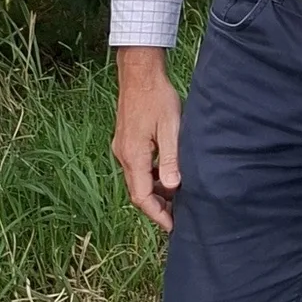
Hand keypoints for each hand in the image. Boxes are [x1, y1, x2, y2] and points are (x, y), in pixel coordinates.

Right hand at [113, 46, 182, 232]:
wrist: (140, 74)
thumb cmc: (157, 97)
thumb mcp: (171, 128)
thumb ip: (171, 158)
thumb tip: (173, 186)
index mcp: (133, 156)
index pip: (142, 196)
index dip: (157, 214)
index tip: (172, 227)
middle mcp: (123, 156)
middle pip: (138, 192)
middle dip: (157, 207)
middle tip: (178, 217)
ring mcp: (123, 149)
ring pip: (138, 180)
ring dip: (156, 192)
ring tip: (178, 199)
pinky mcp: (127, 142)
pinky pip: (138, 168)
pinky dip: (152, 177)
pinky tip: (169, 176)